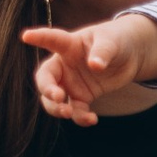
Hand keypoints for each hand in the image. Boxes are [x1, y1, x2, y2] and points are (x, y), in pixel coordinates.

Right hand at [23, 10, 156, 123]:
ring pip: (53, 100)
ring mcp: (71, 83)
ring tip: (69, 113)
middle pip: (46, 79)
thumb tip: (95, 66)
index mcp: (70, 45)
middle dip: (47, 89)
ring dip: (57, 109)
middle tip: (58, 97)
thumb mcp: (111, 42)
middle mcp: (65, 65)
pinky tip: (92, 119)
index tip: (26, 36)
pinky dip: (80, 118)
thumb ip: (102, 52)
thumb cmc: (116, 41)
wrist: (130, 56)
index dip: (39, 38)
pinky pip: (75, 110)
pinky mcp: (82, 97)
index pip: (52, 39)